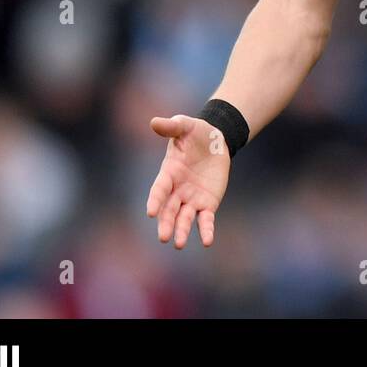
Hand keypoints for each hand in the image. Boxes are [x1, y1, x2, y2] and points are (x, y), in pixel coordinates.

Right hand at [146, 114, 229, 248]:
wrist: (216, 140)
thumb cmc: (196, 133)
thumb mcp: (185, 126)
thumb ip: (171, 127)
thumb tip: (154, 122)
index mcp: (169, 173)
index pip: (159, 189)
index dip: (155, 200)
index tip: (150, 212)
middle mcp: (177, 190)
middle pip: (169, 209)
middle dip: (166, 223)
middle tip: (164, 237)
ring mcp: (192, 198)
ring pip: (185, 218)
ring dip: (182, 231)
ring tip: (179, 244)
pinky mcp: (208, 203)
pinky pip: (206, 219)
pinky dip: (206, 230)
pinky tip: (208, 241)